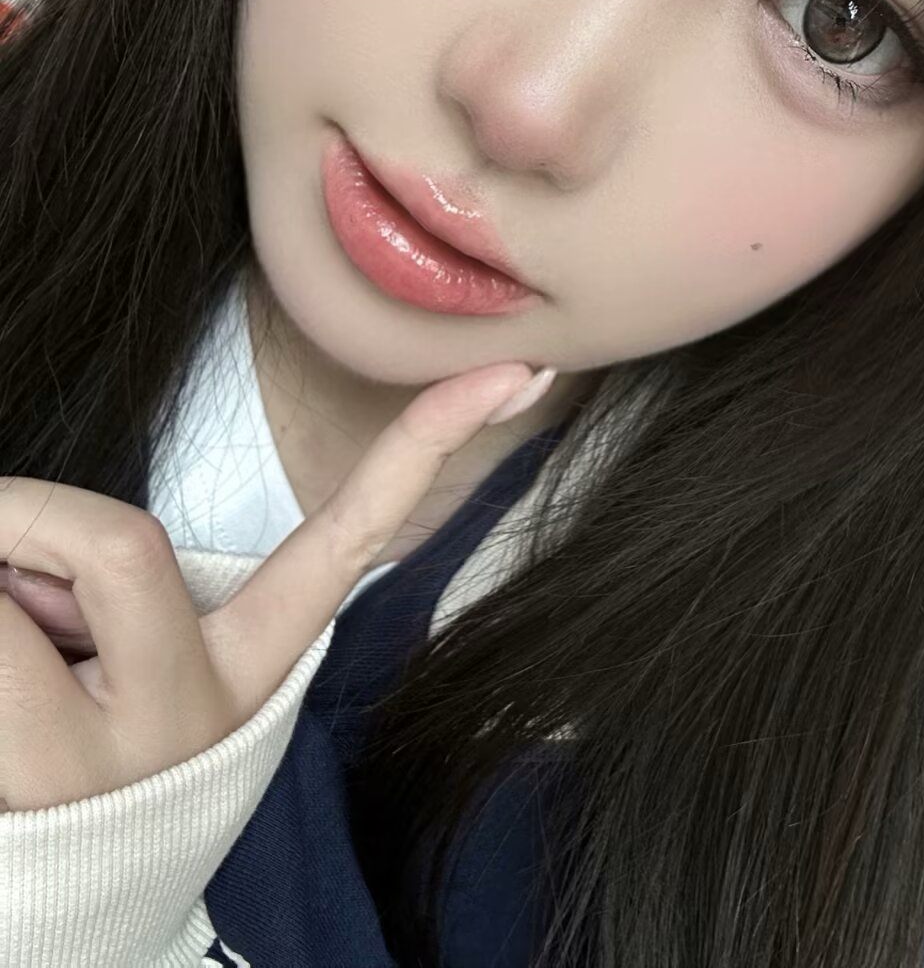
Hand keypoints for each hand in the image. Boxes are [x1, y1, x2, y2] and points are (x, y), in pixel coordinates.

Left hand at [0, 360, 553, 812]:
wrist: (55, 913)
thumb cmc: (89, 753)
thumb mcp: (132, 657)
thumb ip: (108, 575)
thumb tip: (21, 520)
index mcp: (247, 669)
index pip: (351, 538)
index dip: (427, 447)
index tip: (511, 373)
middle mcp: (195, 713)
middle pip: (119, 544)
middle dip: (22, 516)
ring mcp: (109, 761)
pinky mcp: (24, 784)